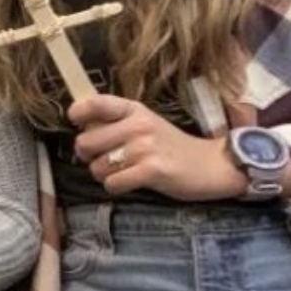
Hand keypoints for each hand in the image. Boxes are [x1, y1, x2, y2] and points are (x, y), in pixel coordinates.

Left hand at [70, 94, 247, 201]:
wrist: (212, 165)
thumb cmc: (171, 146)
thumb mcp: (144, 123)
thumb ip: (115, 122)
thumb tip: (80, 128)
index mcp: (133, 109)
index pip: (94, 103)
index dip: (78, 114)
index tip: (79, 123)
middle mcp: (138, 125)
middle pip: (85, 142)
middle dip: (88, 156)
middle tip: (104, 158)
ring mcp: (145, 148)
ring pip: (97, 167)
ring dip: (103, 175)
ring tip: (122, 172)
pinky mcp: (152, 171)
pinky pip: (113, 183)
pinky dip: (116, 187)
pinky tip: (131, 182)